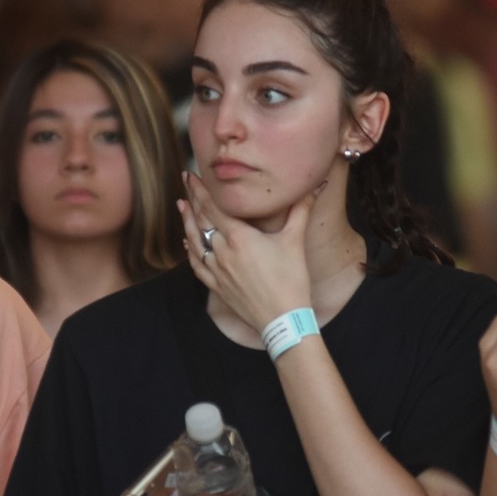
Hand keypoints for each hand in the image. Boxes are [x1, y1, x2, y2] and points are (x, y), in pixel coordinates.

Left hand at [179, 171, 314, 330]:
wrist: (283, 319)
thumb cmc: (291, 280)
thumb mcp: (295, 241)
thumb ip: (300, 211)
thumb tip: (314, 187)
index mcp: (239, 237)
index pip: (213, 207)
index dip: (200, 190)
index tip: (191, 175)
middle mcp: (222, 251)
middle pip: (201, 220)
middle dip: (192, 200)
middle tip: (185, 183)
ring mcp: (217, 270)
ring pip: (194, 241)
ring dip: (187, 222)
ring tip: (182, 206)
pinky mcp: (217, 287)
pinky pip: (197, 265)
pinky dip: (190, 251)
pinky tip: (187, 244)